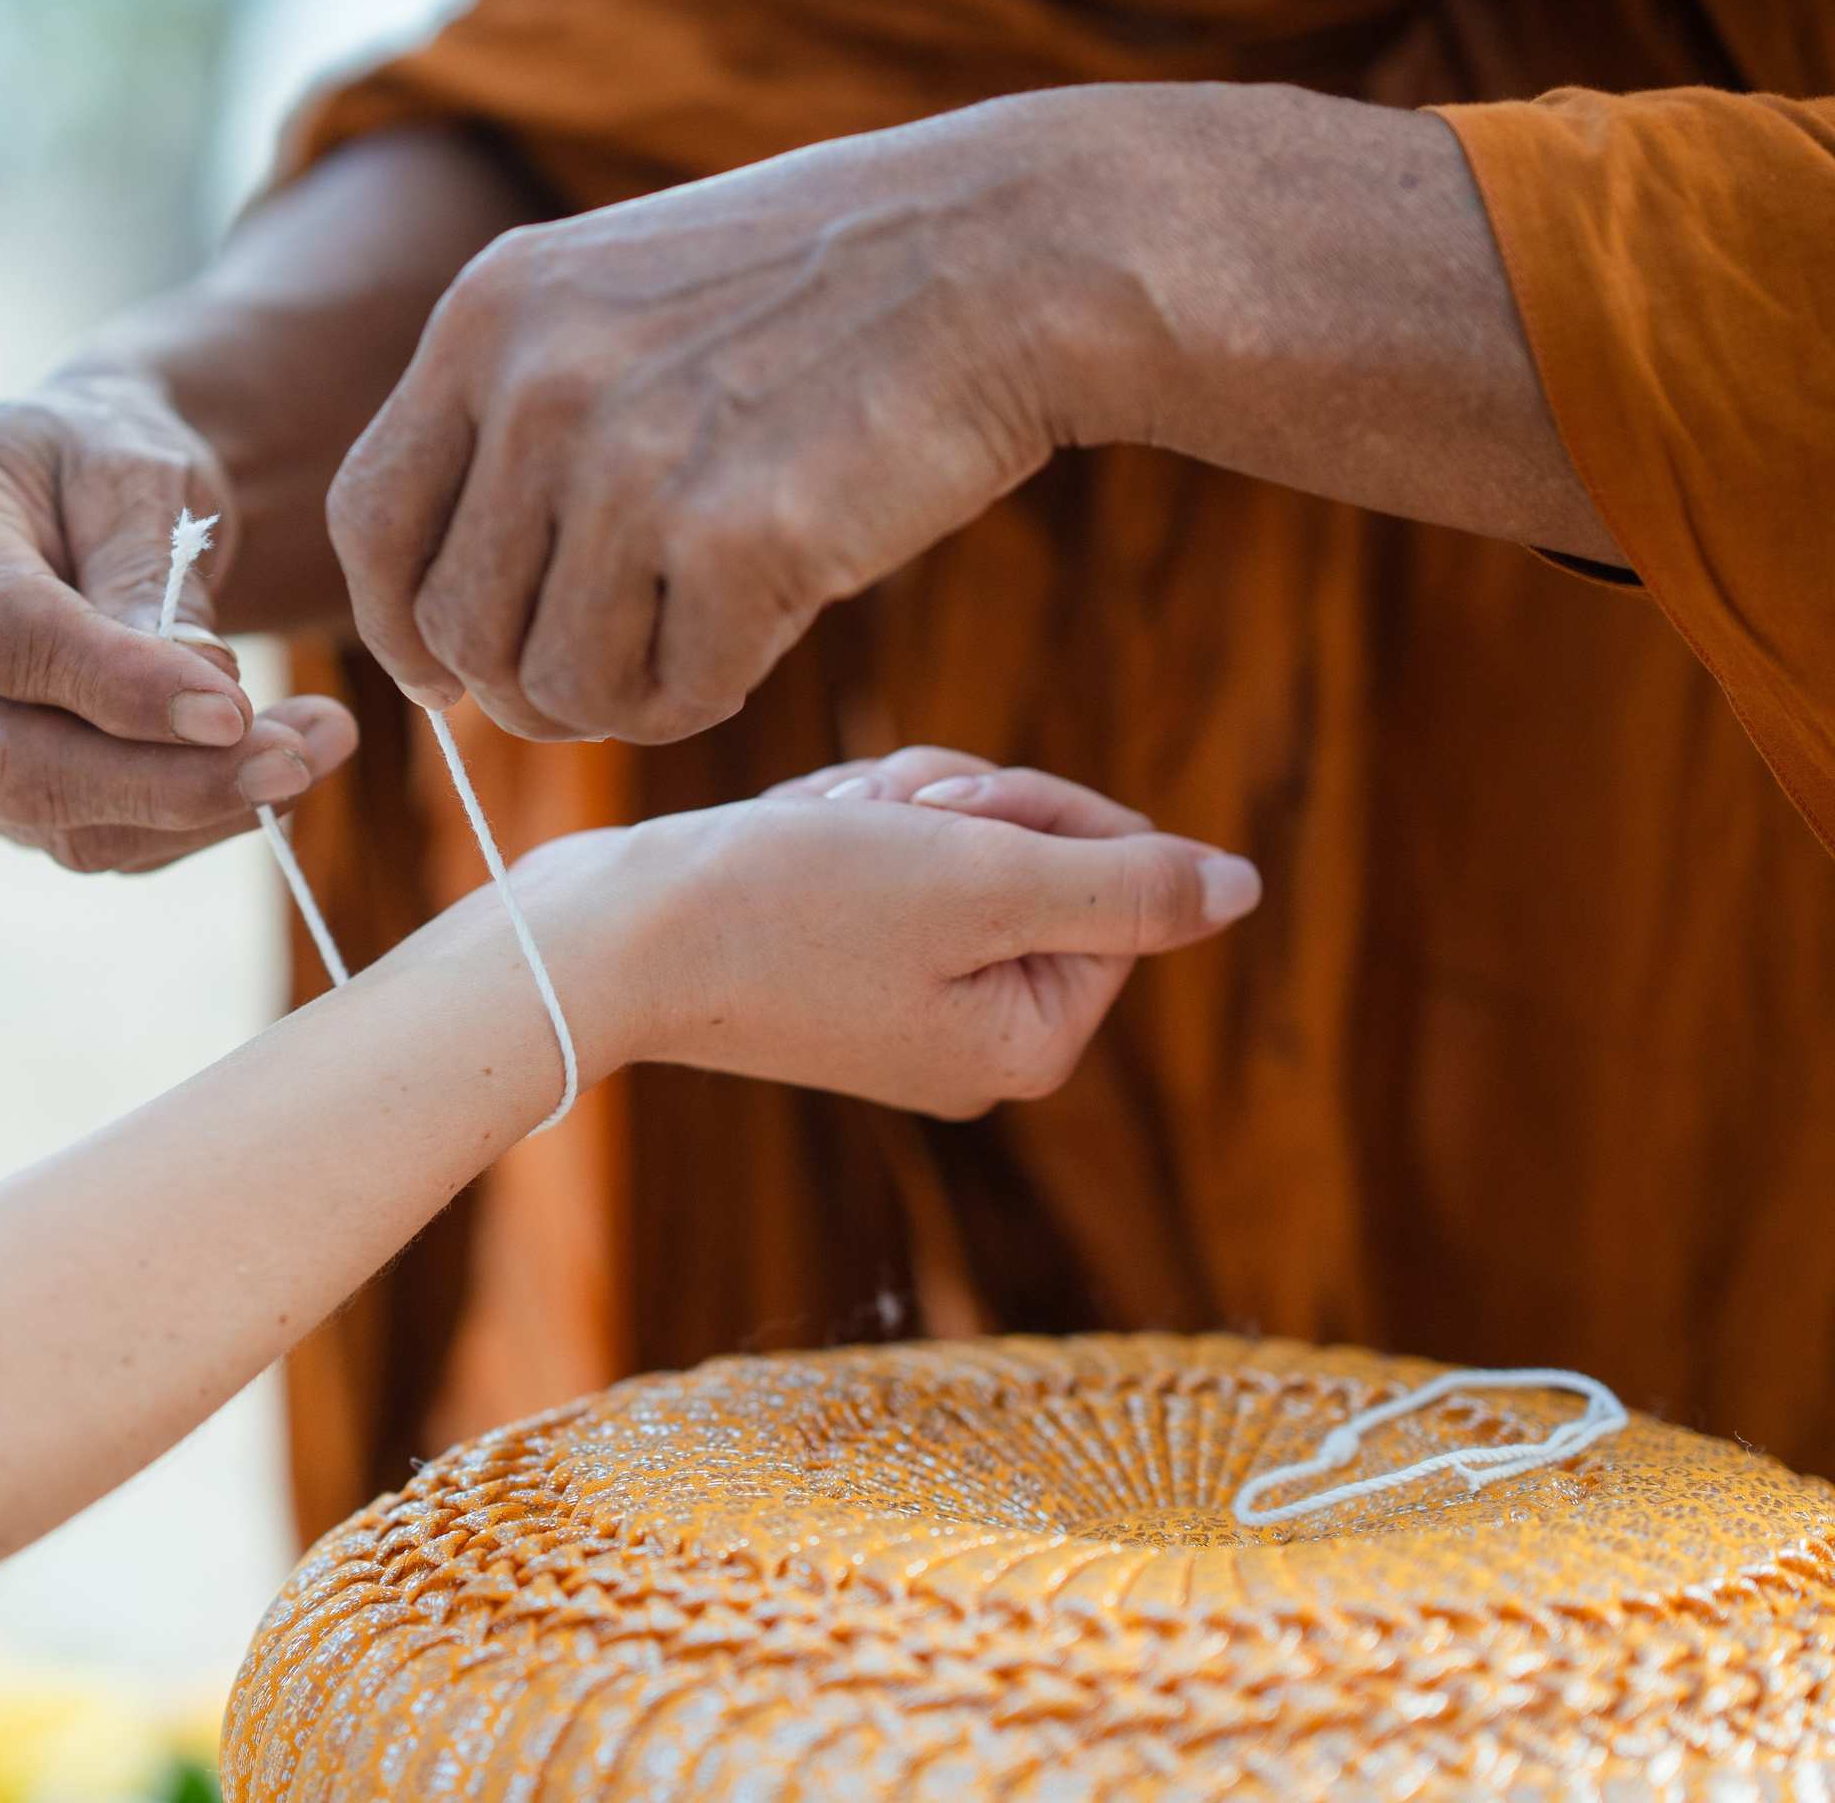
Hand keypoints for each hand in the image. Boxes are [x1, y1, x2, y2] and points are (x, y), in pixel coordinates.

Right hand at [0, 372, 357, 872]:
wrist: (76, 495)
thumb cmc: (106, 462)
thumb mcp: (140, 472)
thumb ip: (152, 577)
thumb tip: (202, 697)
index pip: (4, 639)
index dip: (120, 688)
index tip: (237, 708)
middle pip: (16, 763)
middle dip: (172, 781)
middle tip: (304, 757)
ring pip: (60, 825)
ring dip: (204, 808)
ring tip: (319, 746)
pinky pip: (93, 839)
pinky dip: (193, 820)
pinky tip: (273, 770)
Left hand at [328, 99, 1108, 743]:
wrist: (1010, 255)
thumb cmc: (825, 294)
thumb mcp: (623, 299)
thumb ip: (518, 421)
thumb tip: (440, 618)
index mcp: (491, 315)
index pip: (368, 520)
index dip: (398, 625)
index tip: (447, 672)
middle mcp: (539, 384)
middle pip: (457, 630)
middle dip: (523, 686)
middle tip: (610, 675)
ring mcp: (633, 463)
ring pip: (553, 687)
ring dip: (622, 697)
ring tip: (699, 635)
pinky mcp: (736, 542)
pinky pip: (671, 700)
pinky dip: (713, 691)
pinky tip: (768, 624)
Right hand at [522, 748, 1259, 1117]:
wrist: (608, 938)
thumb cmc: (786, 908)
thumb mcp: (980, 878)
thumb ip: (1127, 886)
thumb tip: (1242, 889)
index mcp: (1026, 1042)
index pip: (1115, 880)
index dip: (1040, 817)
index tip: (949, 822)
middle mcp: (970, 1040)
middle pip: (1038, 859)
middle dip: (959, 810)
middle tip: (879, 821)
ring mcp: (898, 1007)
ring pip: (957, 842)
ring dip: (891, 808)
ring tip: (820, 830)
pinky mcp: (830, 967)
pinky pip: (884, 856)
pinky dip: (841, 825)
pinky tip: (786, 840)